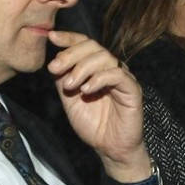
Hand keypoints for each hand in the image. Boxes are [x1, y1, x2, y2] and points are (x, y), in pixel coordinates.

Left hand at [47, 31, 151, 182]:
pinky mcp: (132, 89)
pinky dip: (98, 79)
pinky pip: (117, 75)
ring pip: (104, 57)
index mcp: (96, 67)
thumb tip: (54, 60)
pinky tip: (86, 90)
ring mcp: (123, 77)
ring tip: (70, 86)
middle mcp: (110, 68)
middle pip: (93, 46)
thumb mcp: (69, 99)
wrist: (109, 148)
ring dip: (82, 68)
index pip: (84, 44)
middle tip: (55, 68)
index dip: (69, 38)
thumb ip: (63, 79)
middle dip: (71, 54)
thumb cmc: (92, 124)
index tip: (51, 37)